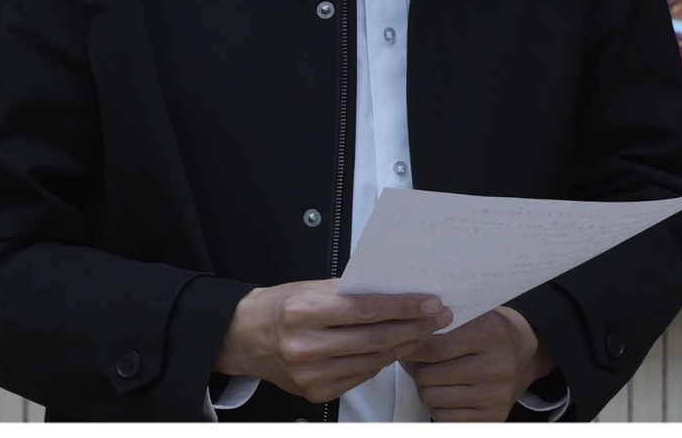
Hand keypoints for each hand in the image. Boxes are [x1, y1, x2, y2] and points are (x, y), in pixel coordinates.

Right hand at [214, 279, 446, 403]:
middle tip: (437, 319)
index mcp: (301, 313)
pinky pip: (360, 377)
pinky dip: (380, 363)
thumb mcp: (309, 289)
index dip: (404, 307)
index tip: (430, 303)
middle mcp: (304, 346)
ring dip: (403, 347)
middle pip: (375, 339)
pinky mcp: (316, 392)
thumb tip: (397, 293)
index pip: (366, 310)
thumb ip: (350, 293)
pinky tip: (392, 350)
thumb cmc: (279, 309)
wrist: (244, 336)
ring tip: (420, 334)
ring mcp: (310, 374)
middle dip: (413, 328)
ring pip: (373, 362)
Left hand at [406, 305, 552, 421]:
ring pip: (430, 398)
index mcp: (490, 335)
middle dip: (414, 368)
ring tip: (432, 374)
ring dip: (424, 387)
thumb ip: (439, 324)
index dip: (409, 348)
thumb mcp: (471, 315)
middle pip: (427, 376)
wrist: (526, 351)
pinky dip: (437, 406)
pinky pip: (444, 417)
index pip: (431, 349)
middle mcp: (496, 368)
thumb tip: (402, 338)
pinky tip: (446, 391)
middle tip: (415, 361)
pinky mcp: (494, 416)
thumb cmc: (489, 331)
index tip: (403, 345)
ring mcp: (497, 395)